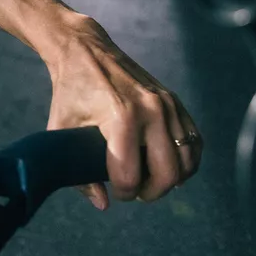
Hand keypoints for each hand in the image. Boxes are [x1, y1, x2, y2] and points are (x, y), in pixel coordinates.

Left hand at [41, 14, 202, 209]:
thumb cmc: (70, 93)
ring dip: (172, 180)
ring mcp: (167, 104)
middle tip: (135, 192)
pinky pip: (194, 141)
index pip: (131, 177)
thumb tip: (103, 203)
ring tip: (151, 180)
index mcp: (120, 118)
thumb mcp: (61, 131)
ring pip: (187, 161)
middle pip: (167, 174)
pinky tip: (171, 167)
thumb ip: (77, 172)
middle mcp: (150, 110)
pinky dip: (187, 161)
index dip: (122, 193)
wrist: (85, 51)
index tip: (114, 191)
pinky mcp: (174, 101)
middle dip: (151, 192)